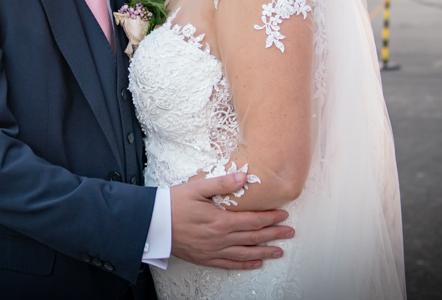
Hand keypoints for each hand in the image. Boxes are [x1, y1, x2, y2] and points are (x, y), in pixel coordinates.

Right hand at [170, 172, 293, 269]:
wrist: (152, 223)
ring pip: (245, 254)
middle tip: (289, 233)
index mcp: (220, 221)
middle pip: (253, 238)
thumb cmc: (173, 203)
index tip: (283, 215)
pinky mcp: (205, 258)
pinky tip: (255, 263)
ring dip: (264, 252)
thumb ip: (222, 183)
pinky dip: (244, 265)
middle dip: (273, 235)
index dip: (270, 218)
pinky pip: (229, 264)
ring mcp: (213, 251)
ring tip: (278, 251)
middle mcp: (220, 239)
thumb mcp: (197, 188)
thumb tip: (244, 176)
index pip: (252, 220)